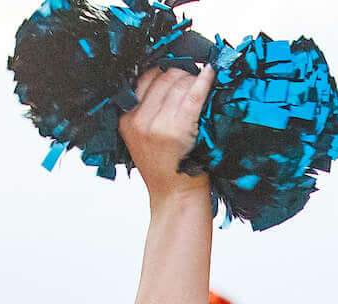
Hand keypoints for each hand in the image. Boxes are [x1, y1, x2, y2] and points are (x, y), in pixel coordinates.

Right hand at [119, 68, 210, 200]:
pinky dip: (203, 81)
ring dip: (192, 79)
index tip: (177, 72)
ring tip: (201, 81)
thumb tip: (165, 75)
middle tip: (192, 77)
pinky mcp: (179, 130)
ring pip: (179, 84)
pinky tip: (210, 73)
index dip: (164, 71)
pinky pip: (193, 96)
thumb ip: (146, 111)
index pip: (146, 79)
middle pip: (164, 78)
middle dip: (181, 73)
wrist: (175, 197)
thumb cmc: (166, 168)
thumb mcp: (142, 138)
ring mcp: (158, 126)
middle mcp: (139, 121)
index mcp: (127, 120)